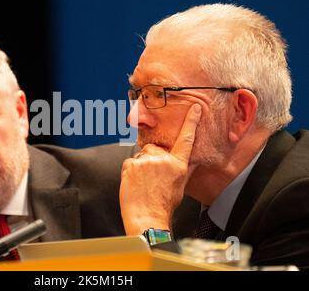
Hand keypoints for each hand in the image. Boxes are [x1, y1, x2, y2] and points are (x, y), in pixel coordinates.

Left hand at [119, 104, 201, 234]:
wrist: (147, 217)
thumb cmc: (164, 205)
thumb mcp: (180, 186)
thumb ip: (185, 169)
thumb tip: (193, 160)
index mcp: (178, 164)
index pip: (186, 139)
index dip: (191, 122)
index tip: (195, 108)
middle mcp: (163, 160)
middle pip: (155, 148)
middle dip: (152, 158)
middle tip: (152, 178)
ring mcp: (146, 161)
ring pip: (142, 156)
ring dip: (141, 165)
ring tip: (143, 183)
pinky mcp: (131, 164)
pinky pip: (130, 162)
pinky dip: (131, 171)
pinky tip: (135, 183)